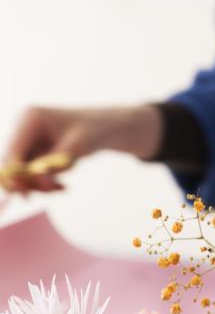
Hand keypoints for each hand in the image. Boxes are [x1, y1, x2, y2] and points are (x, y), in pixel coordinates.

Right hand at [2, 105, 162, 194]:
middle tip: (51, 191)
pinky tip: (62, 186)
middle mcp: (23, 127)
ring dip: (39, 185)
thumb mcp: (76, 149)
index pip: (13, 151)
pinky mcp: (33, 150)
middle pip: (12, 163)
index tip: (26, 194)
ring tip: (61, 188)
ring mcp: (27, 139)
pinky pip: (32, 173)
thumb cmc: (93, 132)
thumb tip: (38, 183)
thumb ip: (55, 166)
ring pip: (22, 172)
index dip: (15, 174)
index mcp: (30, 119)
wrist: (104, 128)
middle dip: (29, 182)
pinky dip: (44, 182)